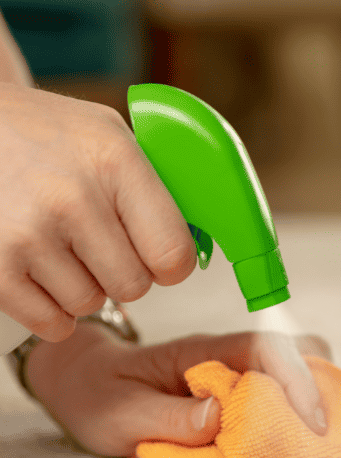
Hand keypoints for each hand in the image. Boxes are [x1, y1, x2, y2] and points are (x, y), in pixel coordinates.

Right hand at [0, 82, 196, 342]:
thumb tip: (194, 240)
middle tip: (100, 245)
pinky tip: (44, 274)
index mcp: (116, 163)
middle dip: (123, 273)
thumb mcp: (109, 136)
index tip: (159, 260)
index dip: (171, 266)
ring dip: (84, 287)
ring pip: (90, 304)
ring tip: (62, 248)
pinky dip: (53, 310)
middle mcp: (73, 199)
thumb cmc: (46, 135)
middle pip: (133, 287)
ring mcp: (29, 234)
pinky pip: (51, 322)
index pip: (173, 254)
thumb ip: (153, 187)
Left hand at [26, 322, 332, 457]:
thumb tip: (220, 417)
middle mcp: (225, 355)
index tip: (316, 422)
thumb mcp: (123, 414)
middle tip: (327, 429)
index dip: (296, 379)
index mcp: (201, 352)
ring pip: (291, 369)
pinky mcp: (234, 389)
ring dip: (311, 398)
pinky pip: (277, 392)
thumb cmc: (102, 395)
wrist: (89, 382)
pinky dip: (294, 412)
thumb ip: (170, 417)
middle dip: (320, 381)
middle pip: (292, 349)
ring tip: (317, 438)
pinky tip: (292, 438)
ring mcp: (232, 370)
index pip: (263, 349)